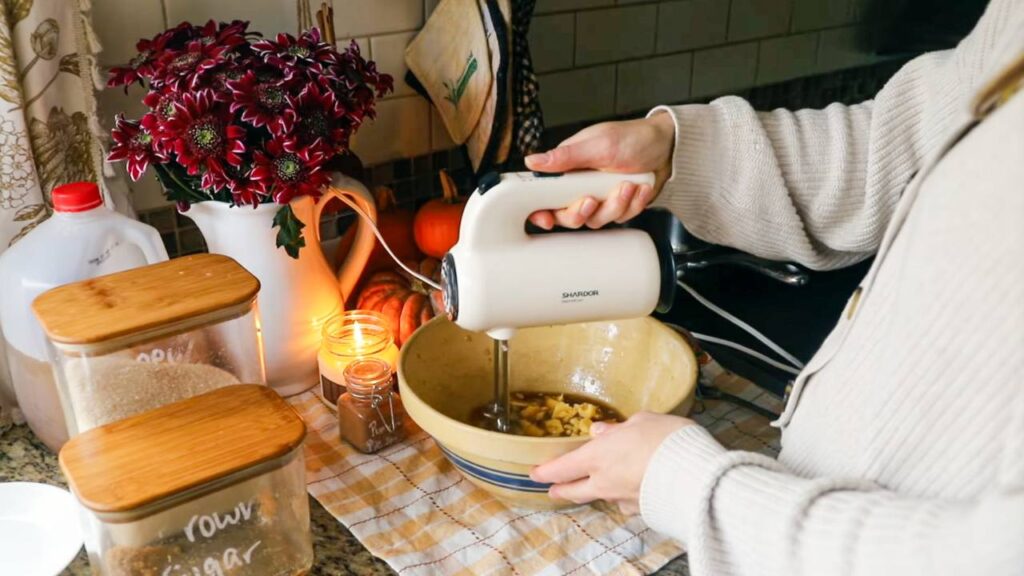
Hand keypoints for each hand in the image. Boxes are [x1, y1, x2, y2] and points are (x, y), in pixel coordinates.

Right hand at [524, 113, 674, 229]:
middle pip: (568, 215)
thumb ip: (565, 157)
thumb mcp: (598, 144)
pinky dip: (632, 205)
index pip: (545, 195)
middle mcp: (581, 185)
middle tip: (593, 200)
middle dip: (581, 212)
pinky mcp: (618, 206)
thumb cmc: (633, 138)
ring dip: (615, 205)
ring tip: (627, 185)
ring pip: (596, 220)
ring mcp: (600, 197)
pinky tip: (639, 188)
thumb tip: (532, 161)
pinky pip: (619, 218)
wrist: (668, 148)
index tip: (546, 218)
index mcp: (568, 168)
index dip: (541, 211)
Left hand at [530, 411, 693, 514]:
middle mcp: (604, 481)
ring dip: (595, 491)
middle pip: (573, 490)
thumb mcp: (642, 421)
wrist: (695, 474)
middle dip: (560, 490)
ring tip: (596, 485)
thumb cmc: (668, 441)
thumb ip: (618, 428)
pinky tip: (632, 488)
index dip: (545, 471)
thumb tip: (600, 430)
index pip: (561, 468)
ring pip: (601, 496)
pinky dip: (624, 495)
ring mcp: (622, 499)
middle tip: (553, 489)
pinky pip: (626, 502)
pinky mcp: (641, 509)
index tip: (535, 473)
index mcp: (598, 456)